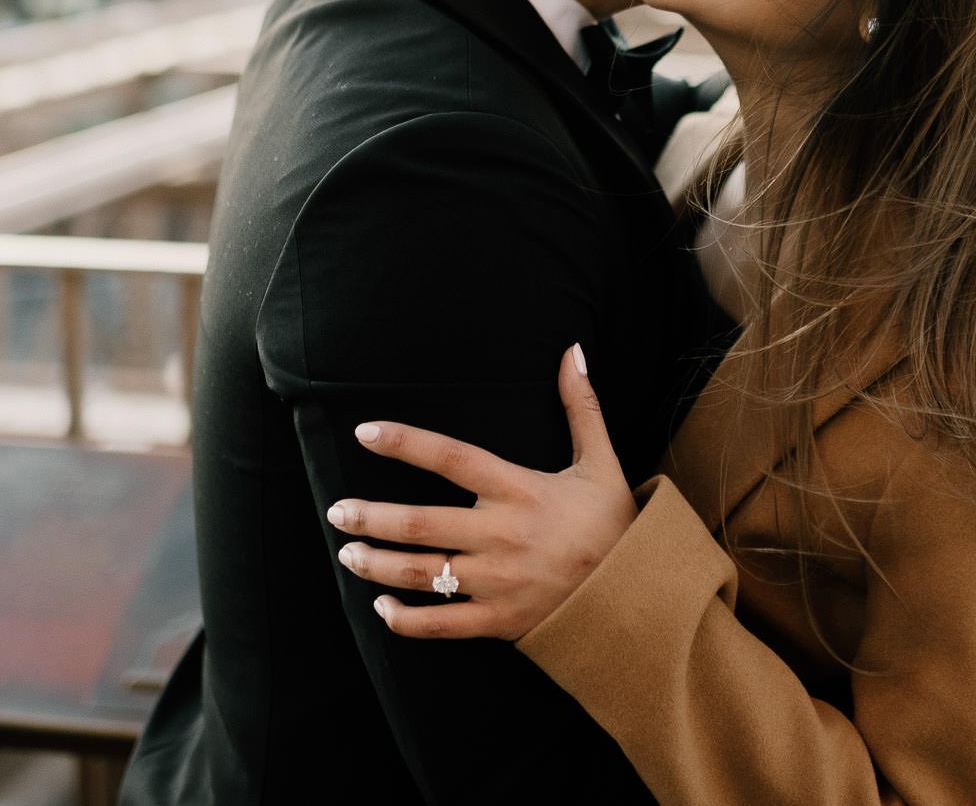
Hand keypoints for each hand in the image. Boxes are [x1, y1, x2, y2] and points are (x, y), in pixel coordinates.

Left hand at [328, 345, 634, 640]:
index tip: (365, 432)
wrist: (639, 595)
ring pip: (421, 573)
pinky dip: (405, 619)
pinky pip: (441, 624)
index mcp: (521, 490)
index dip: (406, 443)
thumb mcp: (602, 462)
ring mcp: (497, 582)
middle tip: (336, 510)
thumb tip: (573, 350)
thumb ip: (581, 407)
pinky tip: (381, 606)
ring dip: (376, 564)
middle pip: (420, 523)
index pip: (452, 458)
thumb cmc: (614, 524)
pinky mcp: (499, 621)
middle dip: (371, 516)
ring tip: (347, 553)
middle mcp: (502, 535)